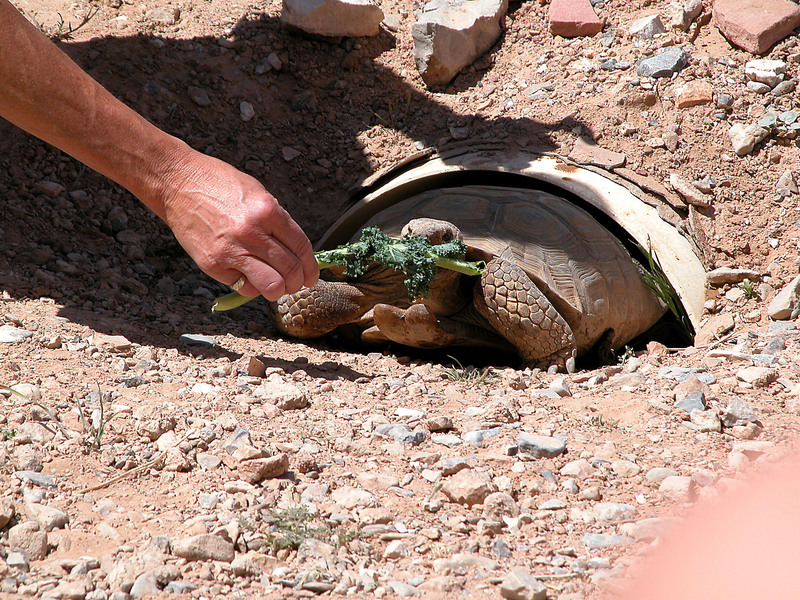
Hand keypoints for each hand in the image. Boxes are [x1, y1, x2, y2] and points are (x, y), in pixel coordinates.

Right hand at [156, 148, 318, 300]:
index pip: (301, 247)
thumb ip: (277, 221)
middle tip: (296, 284)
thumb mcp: (258, 193)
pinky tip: (248, 275)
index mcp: (267, 211)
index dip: (311, 267)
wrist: (177, 182)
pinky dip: (250, 286)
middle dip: (298, 282)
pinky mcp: (213, 264)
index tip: (311, 276)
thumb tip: (296, 250)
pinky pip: (244, 287)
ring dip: (278, 289)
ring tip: (275, 285)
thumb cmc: (219, 184)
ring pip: (272, 286)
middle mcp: (252, 232)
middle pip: (290, 270)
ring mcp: (231, 250)